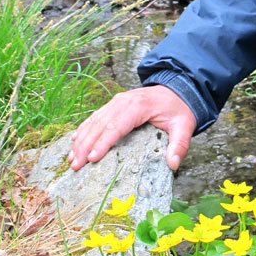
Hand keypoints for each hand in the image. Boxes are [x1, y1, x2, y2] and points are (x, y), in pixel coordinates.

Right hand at [68, 85, 196, 170]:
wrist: (177, 89)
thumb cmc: (178, 109)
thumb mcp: (184, 126)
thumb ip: (180, 145)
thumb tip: (173, 164)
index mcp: (138, 107)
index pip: (116, 127)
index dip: (103, 143)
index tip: (92, 159)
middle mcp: (123, 102)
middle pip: (100, 125)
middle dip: (85, 146)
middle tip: (75, 165)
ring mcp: (116, 102)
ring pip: (93, 121)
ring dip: (81, 140)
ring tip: (71, 159)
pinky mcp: (113, 105)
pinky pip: (95, 117)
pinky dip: (83, 129)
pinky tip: (74, 141)